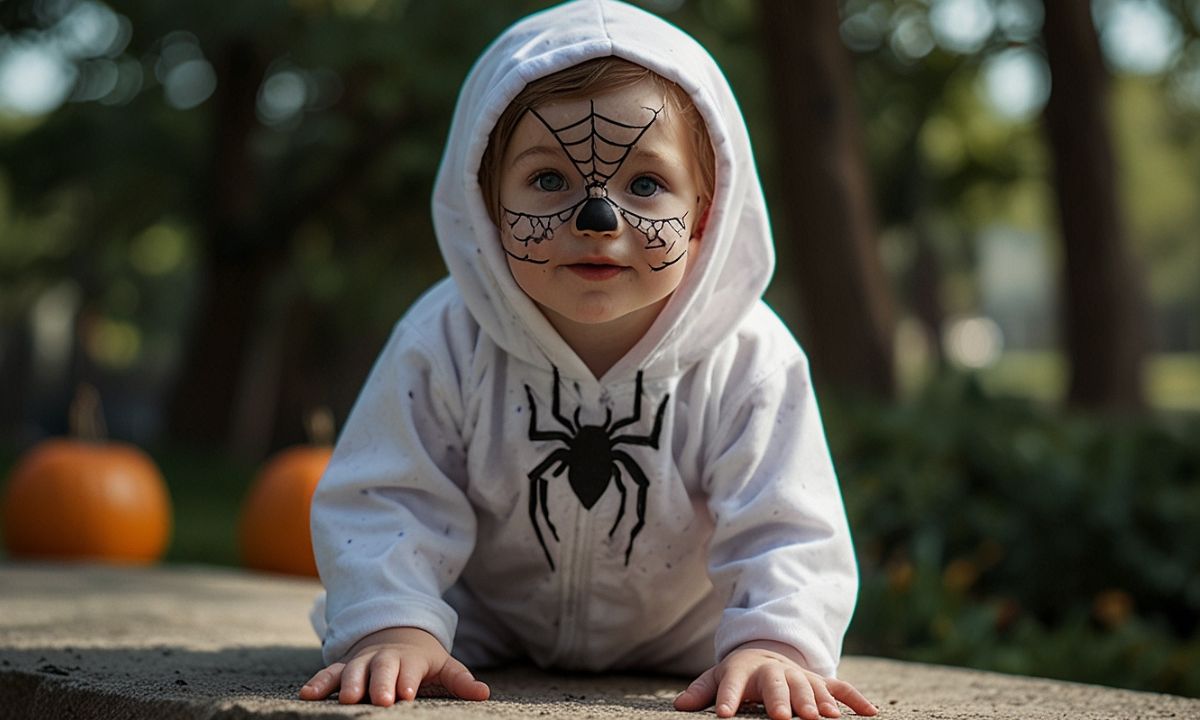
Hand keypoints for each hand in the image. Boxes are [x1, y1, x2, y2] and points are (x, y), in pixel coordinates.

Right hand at [298, 626, 489, 705]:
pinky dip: (319, 683)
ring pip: (354, 670)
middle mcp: (384, 658)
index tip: (407, 694)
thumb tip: (484, 693)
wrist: (396, 633)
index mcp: (410, 659)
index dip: (408, 681)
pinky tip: (307, 695)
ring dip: (350, 684)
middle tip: (381, 700)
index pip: (410, 670)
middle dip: (380, 684)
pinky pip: (330, 674)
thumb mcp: (444, 666)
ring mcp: (362, 662)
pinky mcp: (344, 668)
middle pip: (381, 668)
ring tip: (348, 700)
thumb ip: (461, 681)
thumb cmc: (423, 659)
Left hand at [674, 640, 876, 718]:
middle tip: (782, 718)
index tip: (725, 716)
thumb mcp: (718, 677)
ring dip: (819, 703)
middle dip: (782, 701)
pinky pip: (842, 688)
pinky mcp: (823, 681)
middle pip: (779, 685)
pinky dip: (856, 700)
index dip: (729, 698)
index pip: (733, 683)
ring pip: (811, 688)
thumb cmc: (741, 673)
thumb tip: (679, 705)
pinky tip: (871, 714)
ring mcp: (802, 675)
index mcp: (746, 669)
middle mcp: (776, 671)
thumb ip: (702, 690)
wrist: (770, 651)